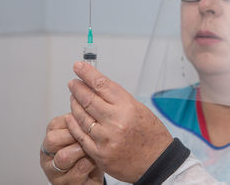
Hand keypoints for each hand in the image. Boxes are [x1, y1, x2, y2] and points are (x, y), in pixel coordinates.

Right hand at [40, 114, 103, 184]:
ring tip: (95, 146)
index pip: (55, 124)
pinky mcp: (64, 183)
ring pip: (63, 156)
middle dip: (74, 135)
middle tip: (90, 134)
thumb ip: (82, 120)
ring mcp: (54, 170)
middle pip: (52, 140)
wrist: (94, 174)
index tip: (89, 118)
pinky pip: (78, 170)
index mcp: (52, 136)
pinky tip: (98, 158)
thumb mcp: (84, 132)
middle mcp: (48, 154)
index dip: (73, 120)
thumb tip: (90, 99)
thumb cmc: (90, 149)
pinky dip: (91, 162)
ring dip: (83, 150)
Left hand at [66, 62, 172, 182]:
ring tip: (73, 98)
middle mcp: (115, 121)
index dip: (87, 73)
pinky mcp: (99, 153)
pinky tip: (71, 117)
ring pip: (81, 116)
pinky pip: (80, 135)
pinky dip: (74, 124)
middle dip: (77, 88)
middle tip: (73, 83)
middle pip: (88, 99)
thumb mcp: (140, 110)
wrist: (157, 162)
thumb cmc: (152, 136)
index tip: (78, 66)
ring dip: (74, 104)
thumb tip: (98, 88)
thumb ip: (118, 100)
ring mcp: (106, 138)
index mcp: (128, 107)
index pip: (102, 84)